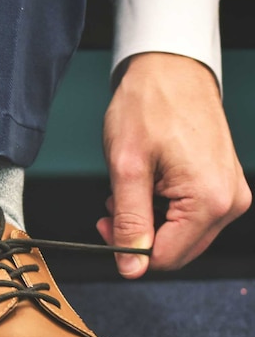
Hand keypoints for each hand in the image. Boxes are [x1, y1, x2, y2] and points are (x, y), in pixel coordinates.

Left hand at [97, 52, 250, 277]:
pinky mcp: (223, 186)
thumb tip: (131, 266)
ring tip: (131, 186)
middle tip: (113, 204)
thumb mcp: (127, 166)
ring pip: (181, 235)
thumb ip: (129, 221)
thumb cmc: (150, 106)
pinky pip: (189, 216)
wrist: (171, 70)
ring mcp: (230, 194)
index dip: (129, 249)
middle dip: (138, 234)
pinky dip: (161, 208)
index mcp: (209, 200)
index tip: (106, 224)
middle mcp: (229, 202)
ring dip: (148, 220)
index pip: (166, 257)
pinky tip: (147, 183)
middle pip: (176, 250)